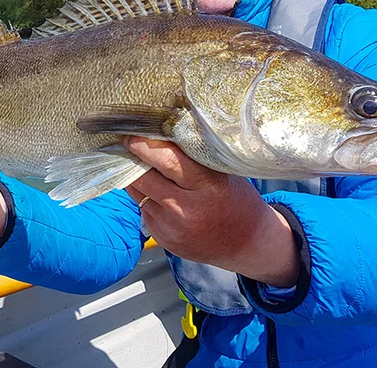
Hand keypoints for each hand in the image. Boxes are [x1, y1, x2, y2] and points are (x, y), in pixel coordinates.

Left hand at [124, 136, 298, 287]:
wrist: (247, 243)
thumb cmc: (236, 199)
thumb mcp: (223, 173)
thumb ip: (194, 157)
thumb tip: (159, 135)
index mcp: (207, 185)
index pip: (167, 160)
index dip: (145, 146)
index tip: (135, 134)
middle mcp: (187, 208)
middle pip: (144, 177)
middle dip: (133, 158)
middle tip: (129, 144)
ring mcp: (172, 226)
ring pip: (137, 192)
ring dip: (136, 177)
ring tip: (144, 166)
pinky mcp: (163, 238)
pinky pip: (143, 209)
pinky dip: (146, 197)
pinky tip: (161, 194)